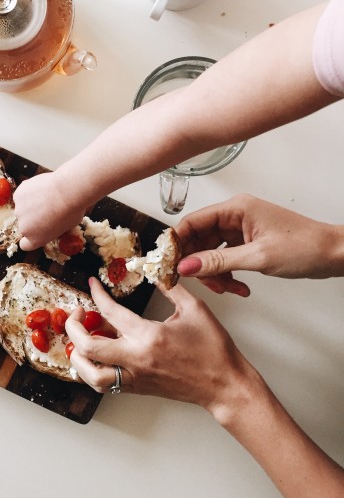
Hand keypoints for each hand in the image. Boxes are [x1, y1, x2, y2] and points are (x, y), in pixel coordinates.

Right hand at [13, 170, 89, 250]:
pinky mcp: (18, 196)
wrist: (67, 190)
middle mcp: (24, 228)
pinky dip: (29, 191)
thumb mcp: (67, 227)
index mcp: (36, 240)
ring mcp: (19, 211)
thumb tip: (54, 223)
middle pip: (25, 224)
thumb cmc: (72, 210)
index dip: (31, 236)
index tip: (37, 230)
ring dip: (30, 204)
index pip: (25, 244)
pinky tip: (40, 188)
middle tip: (46, 208)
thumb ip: (54, 228)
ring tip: (45, 196)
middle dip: (32, 218)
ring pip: (22, 208)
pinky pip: (21, 195)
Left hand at [66, 278, 257, 419]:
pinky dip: (93, 370)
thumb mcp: (195, 310)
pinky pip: (104, 384)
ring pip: (90, 375)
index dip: (97, 295)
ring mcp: (135, 378)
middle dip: (73, 328)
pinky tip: (97, 356)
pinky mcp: (138, 388)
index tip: (92, 285)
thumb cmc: (213, 350)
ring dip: (78, 357)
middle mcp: (136, 360)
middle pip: (88, 348)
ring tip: (80, 339)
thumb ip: (172, 288)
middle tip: (77, 314)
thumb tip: (158, 271)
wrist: (224, 385)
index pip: (111, 313)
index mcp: (149, 337)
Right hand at [175, 194, 343, 295]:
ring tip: (228, 288)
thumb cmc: (305, 246)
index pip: (192, 222)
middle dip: (198, 265)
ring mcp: (240, 230)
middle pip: (198, 240)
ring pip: (210, 253)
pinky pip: (224, 259)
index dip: (177, 244)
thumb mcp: (257, 257)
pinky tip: (238, 287)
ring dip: (215, 274)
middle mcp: (235, 216)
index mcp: (235, 208)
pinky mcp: (246, 243)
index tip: (170, 265)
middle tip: (200, 283)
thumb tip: (186, 267)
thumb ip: (218, 262)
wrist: (332, 254)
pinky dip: (227, 275)